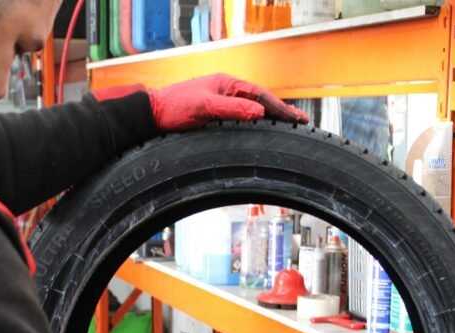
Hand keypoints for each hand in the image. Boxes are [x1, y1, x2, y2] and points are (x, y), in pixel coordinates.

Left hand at [148, 73, 308, 130]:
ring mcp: (222, 102)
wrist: (153, 115)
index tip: (295, 118)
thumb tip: (259, 113)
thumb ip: (232, 109)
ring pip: (253, 108)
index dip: (279, 107)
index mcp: (227, 84)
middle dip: (281, 111)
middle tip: (301, 121)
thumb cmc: (174, 107)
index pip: (260, 95)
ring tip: (288, 124)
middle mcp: (226, 90)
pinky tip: (263, 128)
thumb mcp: (205, 107)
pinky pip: (243, 116)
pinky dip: (258, 121)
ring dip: (271, 116)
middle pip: (261, 101)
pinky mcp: (216, 113)